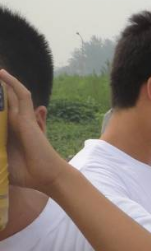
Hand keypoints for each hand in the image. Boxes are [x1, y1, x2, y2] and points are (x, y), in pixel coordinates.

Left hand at [0, 70, 68, 192]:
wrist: (46, 176)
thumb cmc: (27, 174)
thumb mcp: (1, 163)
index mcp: (8, 134)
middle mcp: (15, 124)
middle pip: (3, 102)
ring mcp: (22, 119)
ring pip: (10, 95)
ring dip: (1, 84)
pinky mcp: (28, 117)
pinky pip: (21, 96)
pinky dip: (12, 84)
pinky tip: (2, 73)